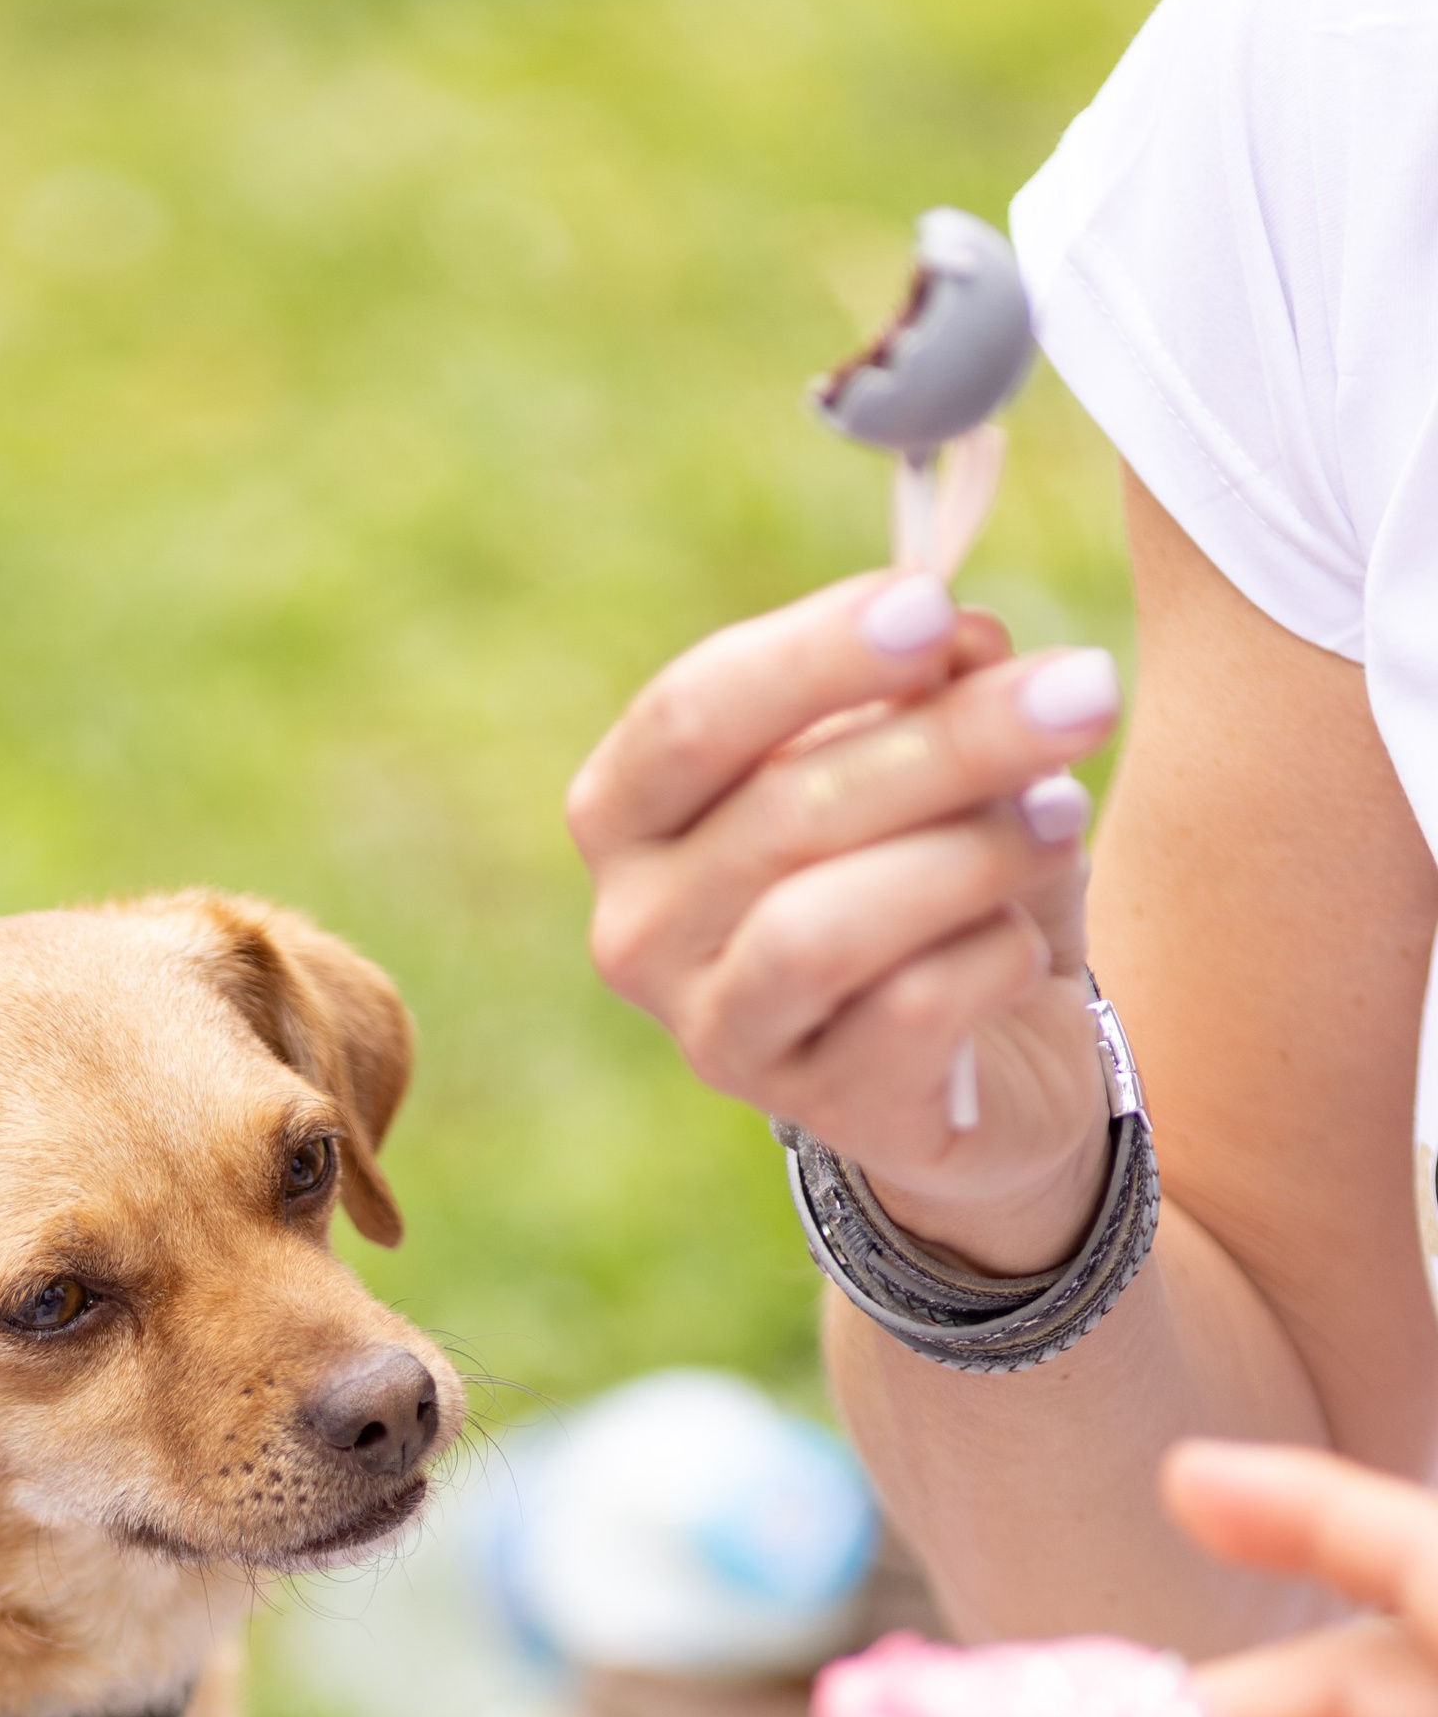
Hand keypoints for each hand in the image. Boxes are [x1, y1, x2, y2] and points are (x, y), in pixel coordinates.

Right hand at [566, 571, 1120, 1270]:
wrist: (990, 1056)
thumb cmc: (931, 874)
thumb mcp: (931, 756)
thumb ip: (928, 685)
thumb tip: (959, 638)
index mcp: (632, 816)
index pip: (689, 718)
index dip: (811, 656)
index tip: (931, 606)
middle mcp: (640, 933)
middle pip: (783, 811)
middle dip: (950, 740)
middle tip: (1083, 691)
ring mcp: (721, 1036)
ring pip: (825, 928)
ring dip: (971, 853)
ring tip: (1066, 816)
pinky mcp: (827, 1110)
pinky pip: (914, 1011)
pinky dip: (996, 955)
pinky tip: (1029, 943)